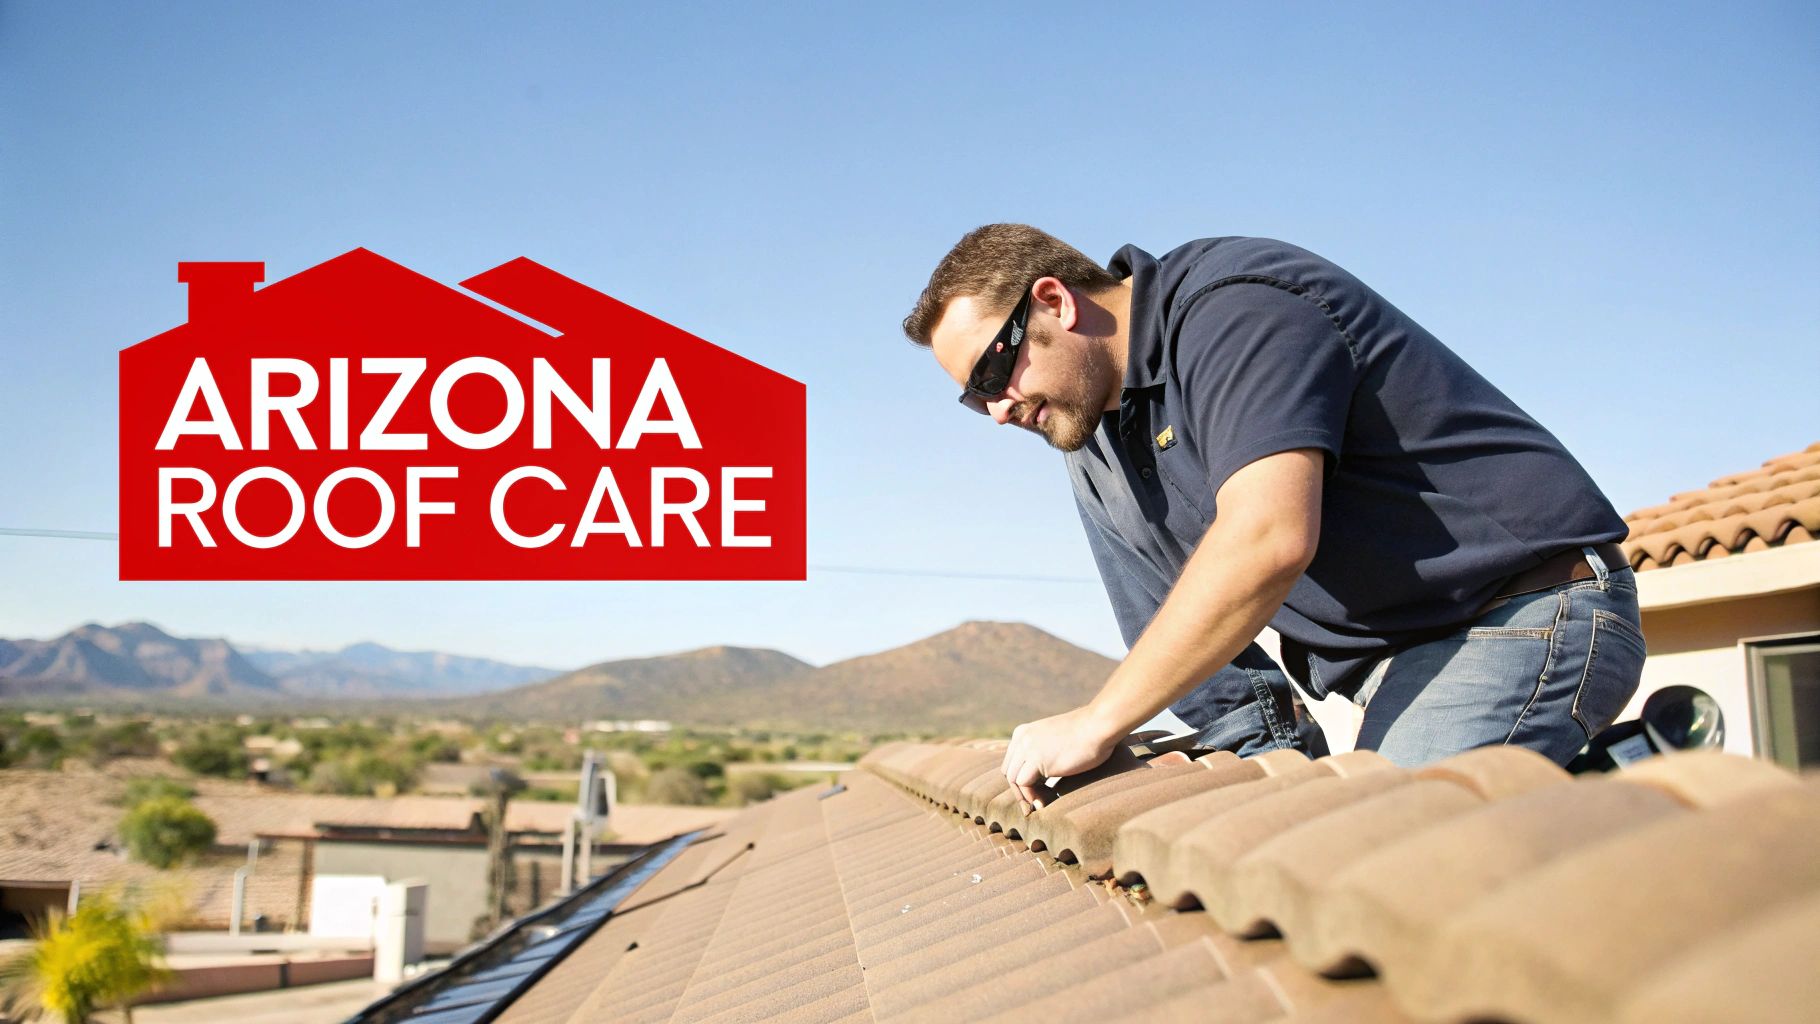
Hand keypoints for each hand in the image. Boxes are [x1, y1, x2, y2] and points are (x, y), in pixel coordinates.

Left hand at [1000, 705, 1120, 810]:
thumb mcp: (1056, 741)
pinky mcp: (1037, 759)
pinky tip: (1047, 800)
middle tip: (1039, 801)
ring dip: (1027, 795)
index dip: (1022, 781)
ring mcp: (1027, 748)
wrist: (1098, 725)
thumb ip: (1043, 754)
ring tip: (1045, 802)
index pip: (1012, 763)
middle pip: (1009, 772)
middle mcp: (1021, 738)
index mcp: (1023, 732)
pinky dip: (1032, 796)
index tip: (1037, 793)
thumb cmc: (1087, 735)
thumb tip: (1041, 779)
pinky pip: (1024, 784)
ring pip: (1014, 779)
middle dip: (1021, 790)